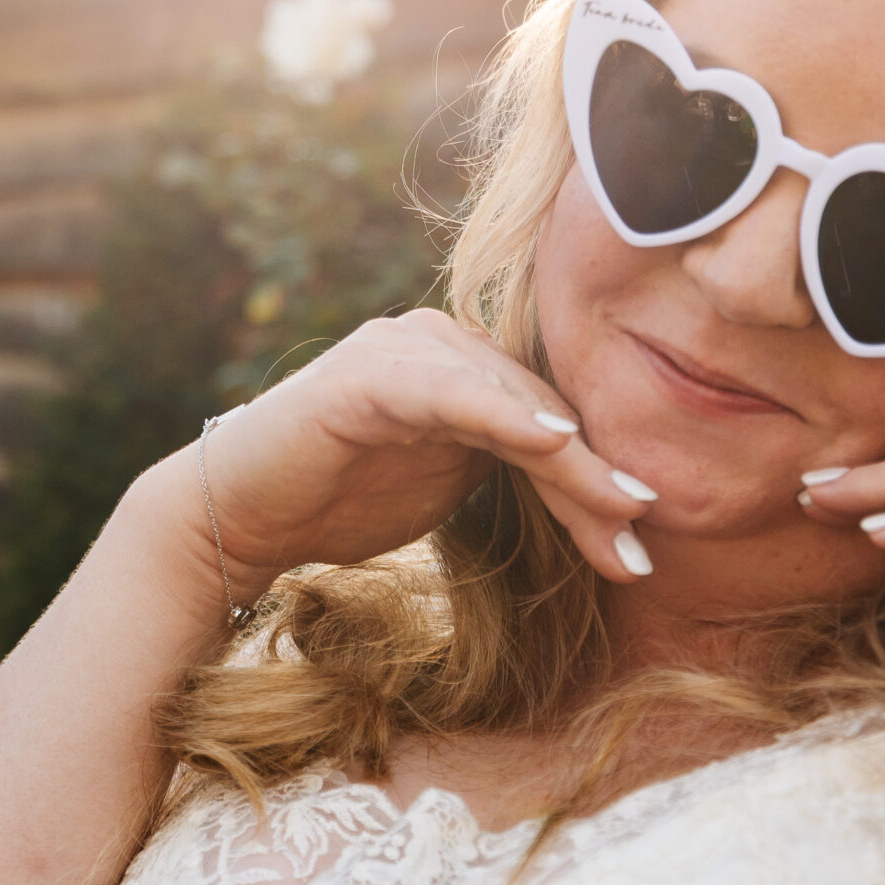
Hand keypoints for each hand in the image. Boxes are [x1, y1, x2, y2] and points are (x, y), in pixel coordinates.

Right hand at [194, 309, 658, 597]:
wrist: (240, 517)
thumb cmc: (341, 502)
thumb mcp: (451, 487)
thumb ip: (514, 472)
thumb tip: (611, 500)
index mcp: (465, 363)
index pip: (551, 420)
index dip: (598, 481)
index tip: (644, 543)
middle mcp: (440, 341)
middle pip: (542, 409)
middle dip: (595, 482)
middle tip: (643, 542)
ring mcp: (405, 348)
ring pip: (512, 403)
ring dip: (571, 461)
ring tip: (622, 507)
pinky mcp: (371, 371)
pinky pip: (452, 391)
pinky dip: (504, 414)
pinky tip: (551, 443)